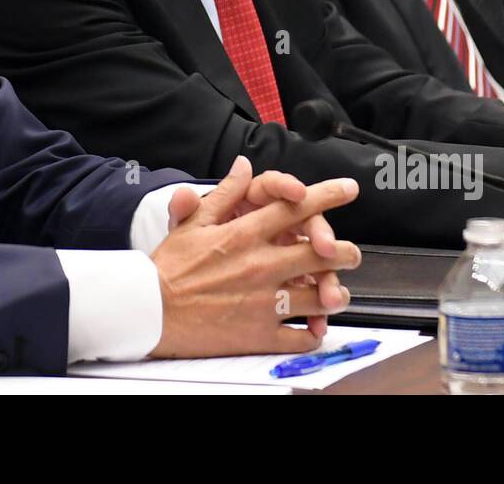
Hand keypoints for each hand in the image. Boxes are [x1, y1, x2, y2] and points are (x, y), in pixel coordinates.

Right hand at [151, 156, 360, 358]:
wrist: (150, 312)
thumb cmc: (170, 268)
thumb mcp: (194, 223)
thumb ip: (225, 193)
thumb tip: (243, 166)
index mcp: (244, 235)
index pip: (295, 208)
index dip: (327, 195)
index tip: (348, 189)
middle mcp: (260, 265)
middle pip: (319, 254)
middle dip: (344, 251)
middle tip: (352, 253)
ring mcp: (263, 302)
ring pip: (317, 296)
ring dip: (334, 294)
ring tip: (338, 293)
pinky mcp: (259, 334)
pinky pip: (299, 337)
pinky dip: (313, 334)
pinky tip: (314, 329)